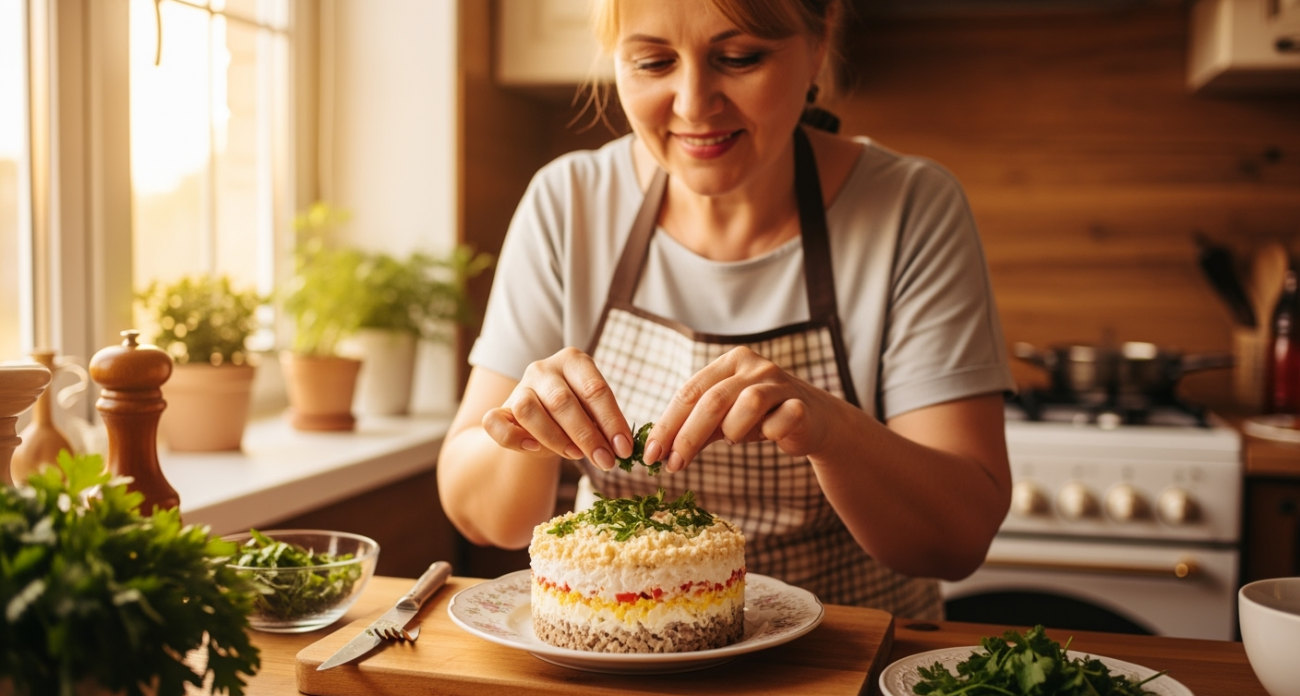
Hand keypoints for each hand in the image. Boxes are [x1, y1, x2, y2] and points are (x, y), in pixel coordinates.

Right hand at [481, 347, 633, 469]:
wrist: (540, 423)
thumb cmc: (575, 415)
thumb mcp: (593, 413)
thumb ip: (603, 425)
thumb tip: (622, 449)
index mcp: (573, 361)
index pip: (595, 389)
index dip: (612, 421)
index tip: (623, 449)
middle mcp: (544, 369)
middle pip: (562, 401)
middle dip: (587, 435)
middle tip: (605, 461)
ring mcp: (519, 387)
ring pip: (528, 410)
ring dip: (554, 437)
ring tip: (575, 455)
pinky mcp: (500, 409)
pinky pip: (495, 422)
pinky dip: (513, 438)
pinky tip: (533, 449)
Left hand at [645, 346, 834, 472]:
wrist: (813, 422)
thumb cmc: (761, 418)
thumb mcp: (724, 419)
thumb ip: (695, 428)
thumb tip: (658, 451)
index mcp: (729, 362)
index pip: (689, 392)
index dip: (667, 424)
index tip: (651, 454)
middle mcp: (754, 366)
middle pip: (712, 400)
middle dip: (687, 436)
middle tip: (672, 465)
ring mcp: (780, 382)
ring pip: (746, 404)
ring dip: (732, 431)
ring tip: (733, 439)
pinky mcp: (801, 404)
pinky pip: (778, 422)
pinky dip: (768, 433)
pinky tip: (769, 435)